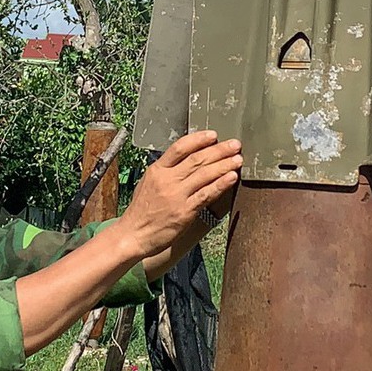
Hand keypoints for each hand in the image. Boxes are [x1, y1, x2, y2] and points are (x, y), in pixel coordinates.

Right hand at [116, 131, 241, 259]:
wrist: (133, 235)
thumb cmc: (141, 210)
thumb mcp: (148, 182)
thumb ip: (166, 170)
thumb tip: (188, 158)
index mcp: (157, 170)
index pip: (180, 148)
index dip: (199, 139)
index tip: (214, 135)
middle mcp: (167, 181)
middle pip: (197, 159)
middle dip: (219, 150)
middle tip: (235, 144)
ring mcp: (176, 196)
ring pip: (204, 175)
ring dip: (224, 165)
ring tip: (238, 159)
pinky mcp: (184, 213)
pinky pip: (206, 195)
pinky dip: (221, 185)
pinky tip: (232, 178)